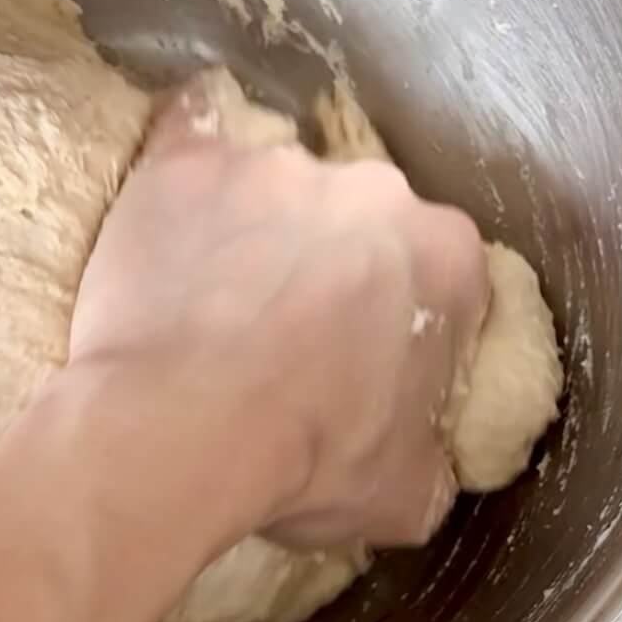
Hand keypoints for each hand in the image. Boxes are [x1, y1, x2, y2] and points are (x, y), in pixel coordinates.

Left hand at [68, 79, 487, 553]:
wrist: (177, 431)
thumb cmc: (302, 463)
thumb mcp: (404, 496)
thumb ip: (432, 456)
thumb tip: (427, 456)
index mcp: (445, 257)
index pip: (440, 273)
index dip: (404, 315)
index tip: (366, 352)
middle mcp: (373, 189)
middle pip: (361, 218)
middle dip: (334, 261)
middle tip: (284, 324)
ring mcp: (276, 165)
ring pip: (277, 183)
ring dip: (258, 224)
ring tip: (210, 290)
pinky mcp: (190, 162)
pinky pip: (192, 125)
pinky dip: (189, 153)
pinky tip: (176, 188)